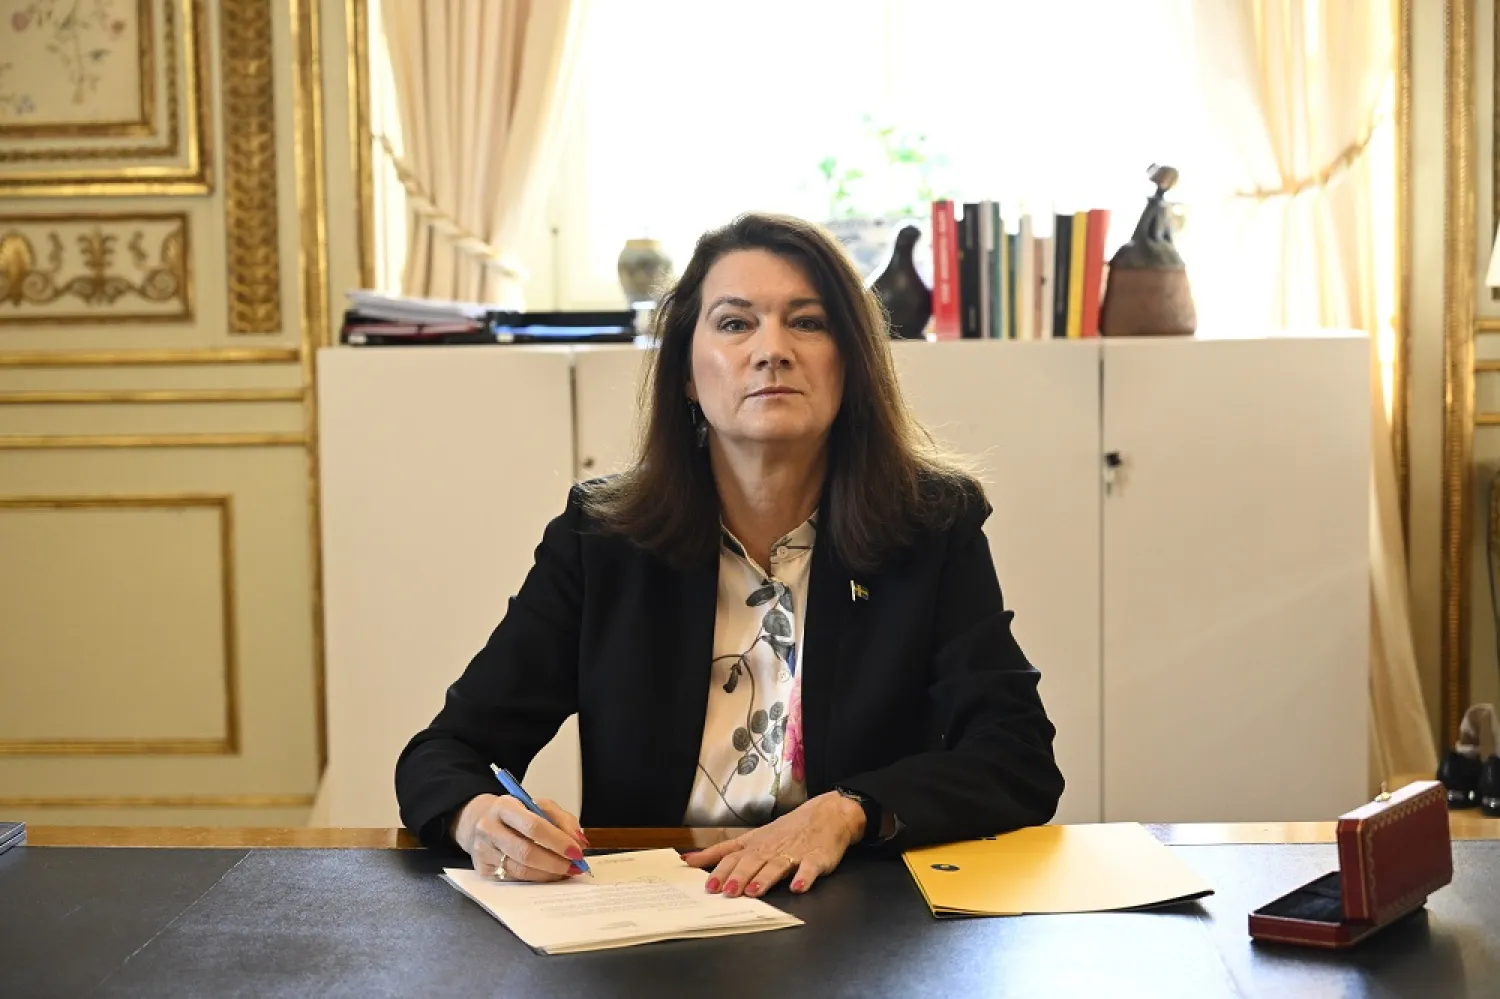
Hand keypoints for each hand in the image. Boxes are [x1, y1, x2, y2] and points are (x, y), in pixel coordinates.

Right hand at [451, 792, 587, 881]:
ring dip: (548, 874)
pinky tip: (547, 875)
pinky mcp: (482, 869)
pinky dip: (535, 879)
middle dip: (555, 862)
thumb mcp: (537, 806)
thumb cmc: (513, 813)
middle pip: (526, 852)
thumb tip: (579, 842)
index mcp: (504, 807)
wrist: (478, 821)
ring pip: (521, 870)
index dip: (558, 841)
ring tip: (565, 872)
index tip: (577, 851)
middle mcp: (489, 829)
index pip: (534, 826)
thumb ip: (562, 820)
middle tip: (575, 866)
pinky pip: (513, 879)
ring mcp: (483, 851)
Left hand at [682, 791, 864, 896]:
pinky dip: (803, 877)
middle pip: (752, 861)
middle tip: (727, 891)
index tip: (706, 885)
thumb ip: (725, 851)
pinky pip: (809, 868)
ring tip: (754, 891)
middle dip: (739, 876)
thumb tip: (689, 859)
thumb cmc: (787, 830)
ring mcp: (794, 853)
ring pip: (776, 866)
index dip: (719, 869)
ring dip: (764, 878)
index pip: (732, 855)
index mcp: (756, 844)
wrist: (827, 815)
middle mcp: (771, 848)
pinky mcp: (816, 858)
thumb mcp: (754, 837)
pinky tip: (797, 887)